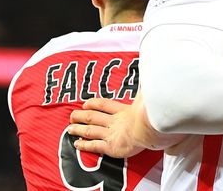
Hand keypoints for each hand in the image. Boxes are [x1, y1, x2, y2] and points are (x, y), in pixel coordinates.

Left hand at [68, 94, 183, 156]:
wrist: (149, 129)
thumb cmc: (152, 115)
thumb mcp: (148, 98)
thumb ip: (147, 91)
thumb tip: (150, 76)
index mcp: (124, 111)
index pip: (105, 104)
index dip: (94, 103)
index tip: (86, 103)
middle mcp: (115, 122)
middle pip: (94, 117)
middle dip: (81, 116)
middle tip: (72, 116)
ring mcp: (112, 134)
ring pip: (91, 130)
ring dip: (79, 129)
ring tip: (70, 129)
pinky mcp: (111, 146)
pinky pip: (95, 145)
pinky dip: (85, 145)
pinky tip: (77, 144)